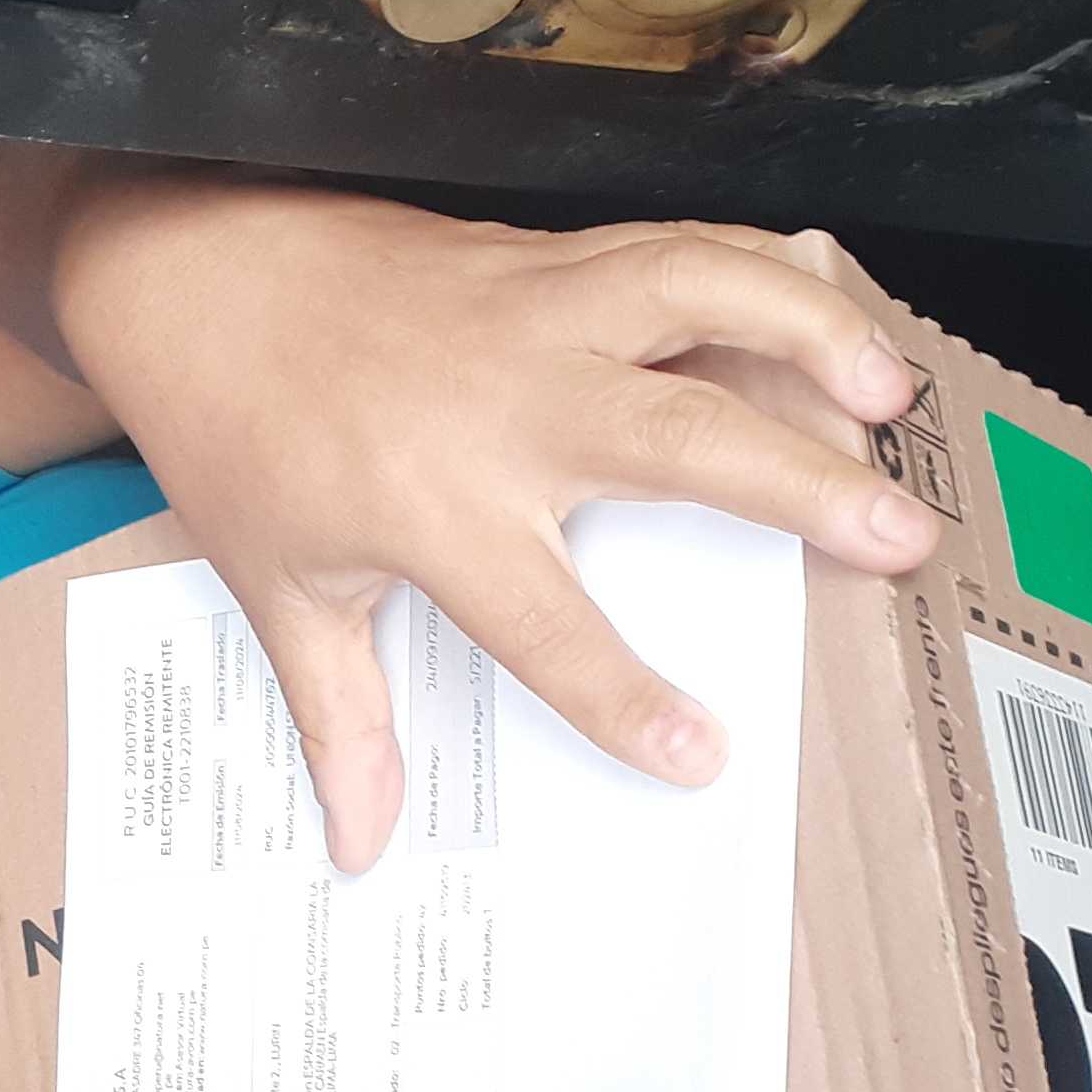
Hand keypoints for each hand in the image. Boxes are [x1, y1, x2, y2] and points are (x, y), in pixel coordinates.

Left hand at [48, 173, 939, 869]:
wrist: (195, 276)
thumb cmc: (238, 435)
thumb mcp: (279, 588)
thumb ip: (339, 716)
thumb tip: (360, 843)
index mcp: (434, 506)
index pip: (548, 624)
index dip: (623, 695)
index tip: (699, 753)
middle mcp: (502, 404)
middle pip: (677, 441)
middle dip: (798, 488)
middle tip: (896, 535)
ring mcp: (533, 315)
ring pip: (698, 295)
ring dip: (809, 331)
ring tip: (891, 393)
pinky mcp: (546, 258)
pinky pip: (673, 247)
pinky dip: (758, 267)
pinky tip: (822, 302)